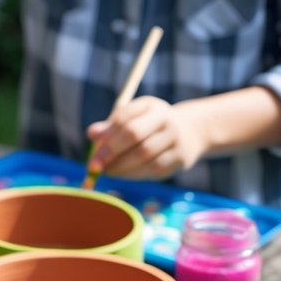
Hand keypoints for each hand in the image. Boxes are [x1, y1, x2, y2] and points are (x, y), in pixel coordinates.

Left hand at [86, 97, 202, 179]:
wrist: (189, 134)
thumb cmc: (149, 127)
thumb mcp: (132, 120)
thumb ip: (110, 126)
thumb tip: (91, 134)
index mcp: (150, 106)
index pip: (124, 118)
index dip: (107, 135)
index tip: (93, 149)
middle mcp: (166, 120)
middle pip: (134, 134)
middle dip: (110, 152)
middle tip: (94, 166)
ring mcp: (175, 139)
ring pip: (143, 155)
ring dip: (120, 167)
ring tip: (106, 172)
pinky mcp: (179, 159)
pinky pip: (152, 169)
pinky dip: (132, 174)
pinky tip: (121, 174)